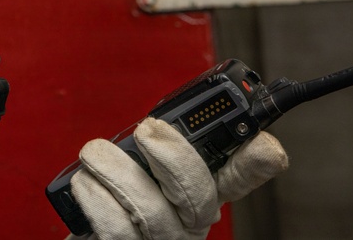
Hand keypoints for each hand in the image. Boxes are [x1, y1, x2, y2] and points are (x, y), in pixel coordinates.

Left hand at [65, 117, 287, 238]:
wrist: (87, 237)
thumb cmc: (113, 200)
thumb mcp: (139, 169)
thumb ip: (155, 150)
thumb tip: (158, 124)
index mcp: (196, 198)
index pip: (238, 179)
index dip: (255, 164)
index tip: (266, 146)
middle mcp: (186, 227)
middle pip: (199, 197)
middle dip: (173, 157)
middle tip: (147, 130)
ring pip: (150, 210)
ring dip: (116, 171)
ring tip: (94, 155)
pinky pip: (115, 227)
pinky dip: (94, 196)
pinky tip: (86, 184)